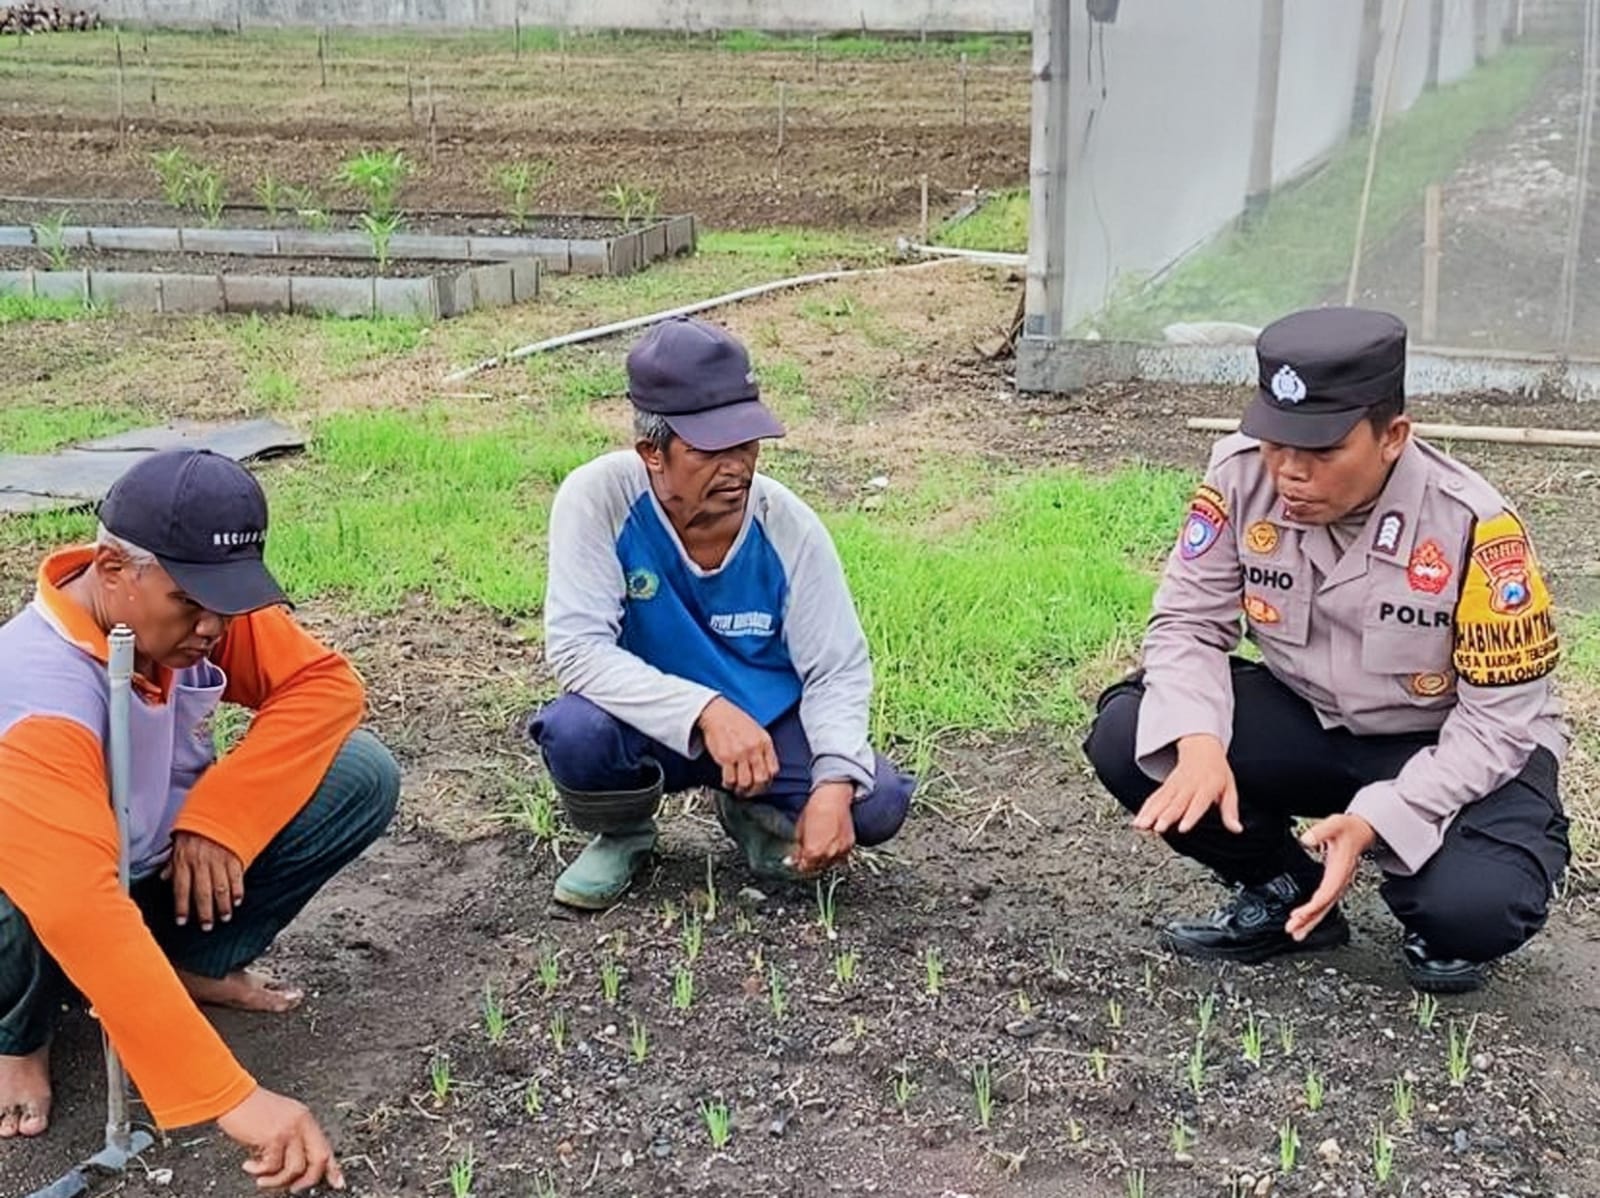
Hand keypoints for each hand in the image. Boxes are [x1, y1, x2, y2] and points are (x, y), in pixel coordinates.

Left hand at [163, 831, 244, 930]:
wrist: (214, 810)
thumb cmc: (193, 830)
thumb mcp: (177, 846)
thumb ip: (171, 864)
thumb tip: (162, 878)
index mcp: (184, 861)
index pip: (181, 889)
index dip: (182, 907)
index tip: (182, 921)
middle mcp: (201, 862)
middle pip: (202, 892)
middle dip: (204, 912)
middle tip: (206, 926)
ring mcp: (219, 859)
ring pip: (220, 887)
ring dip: (222, 905)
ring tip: (224, 917)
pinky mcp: (234, 855)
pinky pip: (236, 876)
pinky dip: (238, 889)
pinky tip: (237, 900)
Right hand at [217, 1086, 342, 1192]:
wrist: (234, 1096)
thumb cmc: (252, 1109)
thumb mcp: (281, 1121)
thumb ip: (292, 1139)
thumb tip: (296, 1167)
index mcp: (306, 1119)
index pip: (326, 1147)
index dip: (333, 1169)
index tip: (337, 1183)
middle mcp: (302, 1123)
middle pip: (319, 1159)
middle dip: (308, 1180)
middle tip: (293, 1189)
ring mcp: (290, 1130)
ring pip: (295, 1168)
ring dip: (276, 1181)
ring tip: (261, 1179)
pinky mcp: (274, 1137)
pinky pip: (272, 1166)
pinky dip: (259, 1171)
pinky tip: (249, 1165)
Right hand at [696, 697, 778, 796]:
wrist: (717, 713)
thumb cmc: (736, 721)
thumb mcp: (758, 731)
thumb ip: (764, 749)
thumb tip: (766, 769)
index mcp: (765, 742)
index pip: (773, 770)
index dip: (768, 781)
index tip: (762, 784)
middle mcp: (754, 748)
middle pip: (761, 779)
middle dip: (756, 790)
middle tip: (750, 792)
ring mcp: (740, 753)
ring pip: (745, 782)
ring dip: (741, 790)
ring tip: (738, 789)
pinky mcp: (725, 757)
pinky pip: (730, 779)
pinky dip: (729, 784)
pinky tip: (728, 782)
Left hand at [790, 782, 855, 875]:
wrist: (834, 797)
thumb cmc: (816, 809)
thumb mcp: (800, 829)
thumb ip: (797, 848)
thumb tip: (794, 859)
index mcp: (813, 852)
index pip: (805, 869)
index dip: (800, 865)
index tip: (798, 861)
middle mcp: (828, 854)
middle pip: (817, 868)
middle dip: (811, 863)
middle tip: (807, 855)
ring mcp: (841, 851)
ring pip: (830, 864)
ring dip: (823, 860)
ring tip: (819, 848)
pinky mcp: (849, 845)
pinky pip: (840, 856)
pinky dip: (835, 854)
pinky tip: (830, 844)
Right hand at [1132, 734, 1241, 835]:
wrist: (1201, 748)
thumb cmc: (1217, 772)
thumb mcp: (1229, 789)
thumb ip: (1230, 811)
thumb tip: (1237, 829)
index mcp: (1207, 787)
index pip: (1198, 803)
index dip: (1190, 816)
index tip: (1182, 828)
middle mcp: (1188, 786)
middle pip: (1176, 803)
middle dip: (1166, 816)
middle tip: (1158, 828)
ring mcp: (1175, 785)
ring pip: (1161, 800)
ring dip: (1151, 813)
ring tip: (1142, 826)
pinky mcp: (1166, 787)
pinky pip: (1154, 798)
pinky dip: (1145, 809)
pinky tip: (1138, 821)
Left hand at [1285, 813, 1376, 940]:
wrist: (1362, 831)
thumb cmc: (1349, 829)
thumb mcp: (1334, 824)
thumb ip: (1320, 831)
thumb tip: (1306, 839)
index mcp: (1340, 871)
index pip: (1326, 893)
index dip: (1314, 906)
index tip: (1300, 914)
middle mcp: (1340, 881)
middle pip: (1324, 906)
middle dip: (1309, 920)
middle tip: (1293, 930)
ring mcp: (1338, 884)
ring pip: (1325, 908)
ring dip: (1311, 921)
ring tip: (1297, 934)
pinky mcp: (1335, 884)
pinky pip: (1324, 903)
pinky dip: (1314, 913)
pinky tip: (1305, 920)